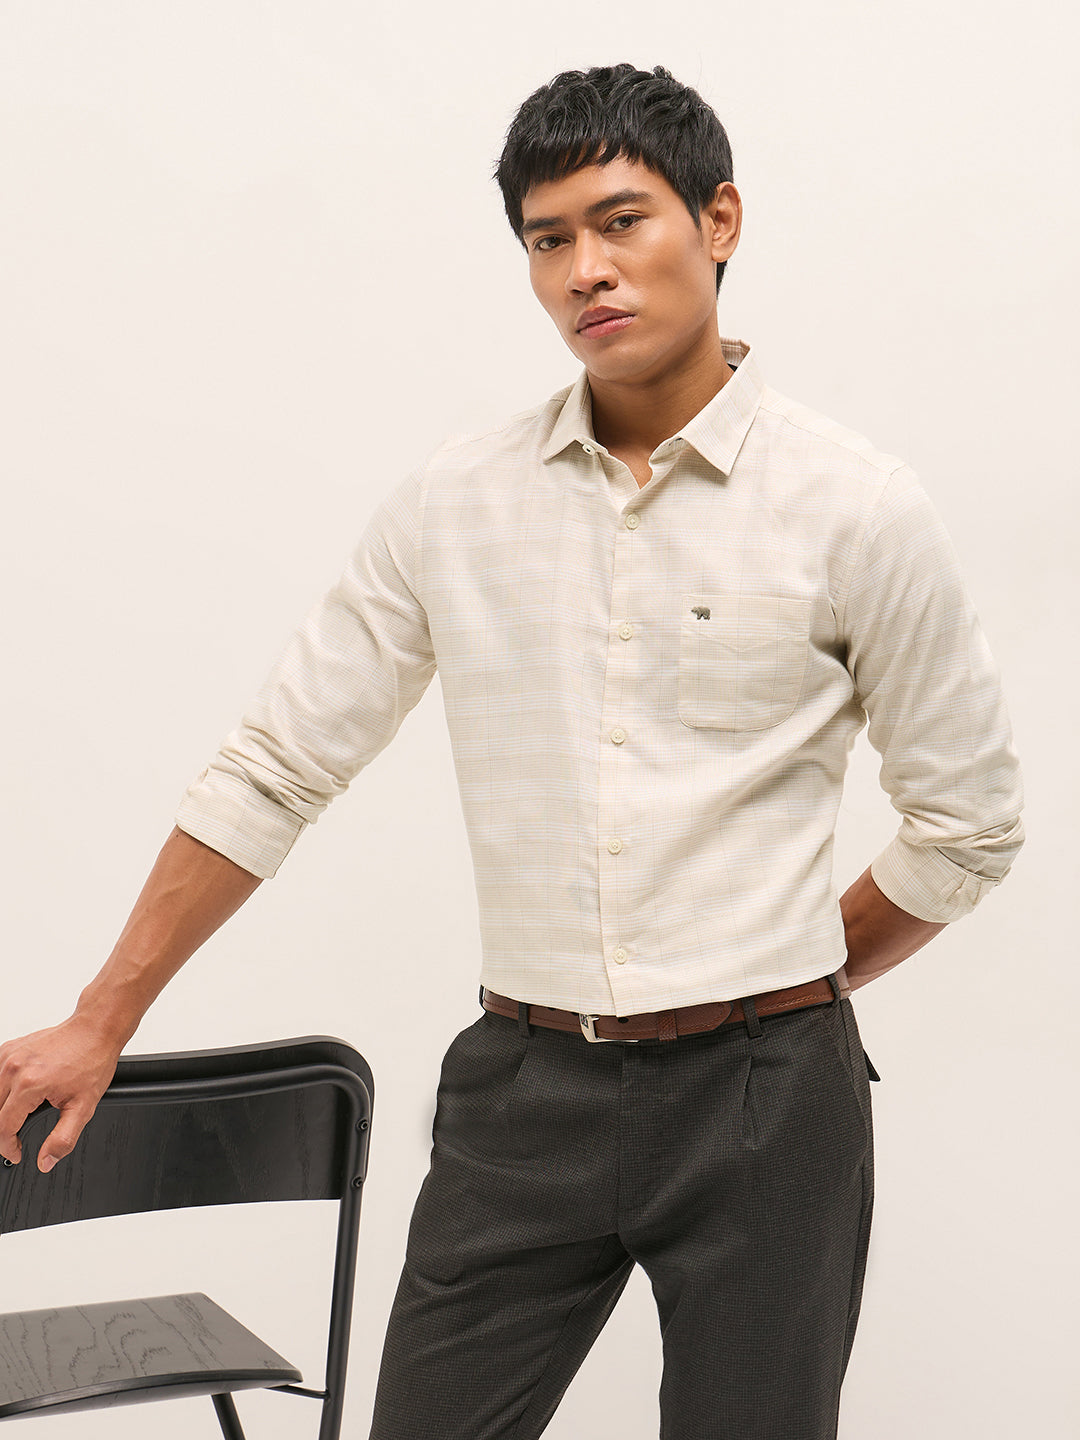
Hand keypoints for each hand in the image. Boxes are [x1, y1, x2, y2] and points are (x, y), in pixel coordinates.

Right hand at [0, 1015, 121, 1172]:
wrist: (95, 1030)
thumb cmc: (92, 1061)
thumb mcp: (83, 1107)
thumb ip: (63, 1139)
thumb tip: (45, 1161)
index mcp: (29, 1084)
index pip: (3, 1128)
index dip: (7, 1148)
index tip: (17, 1153)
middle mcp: (13, 1068)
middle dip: (3, 1131)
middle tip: (16, 1139)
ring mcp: (8, 1055)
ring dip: (1, 1110)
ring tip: (17, 1119)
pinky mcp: (8, 1048)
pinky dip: (1, 1090)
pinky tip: (15, 1096)